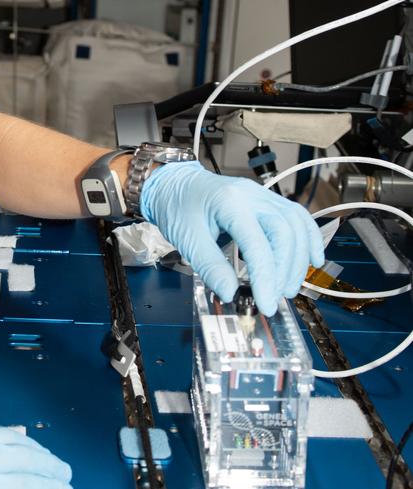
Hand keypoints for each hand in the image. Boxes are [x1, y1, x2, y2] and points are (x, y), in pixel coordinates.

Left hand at [140, 160, 324, 315]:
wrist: (174, 184)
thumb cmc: (178, 207)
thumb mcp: (187, 239)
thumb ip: (210, 266)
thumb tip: (230, 294)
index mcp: (229, 202)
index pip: (257, 243)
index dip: (265, 277)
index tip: (266, 304)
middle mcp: (251, 195)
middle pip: (284, 232)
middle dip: (285, 269)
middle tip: (277, 297)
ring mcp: (262, 196)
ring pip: (296, 224)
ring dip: (298, 259)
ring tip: (289, 287)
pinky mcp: (267, 201)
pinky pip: (297, 216)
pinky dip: (309, 238)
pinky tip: (313, 259)